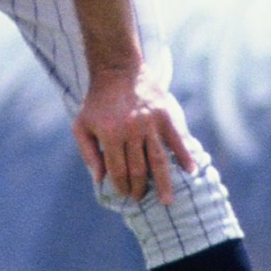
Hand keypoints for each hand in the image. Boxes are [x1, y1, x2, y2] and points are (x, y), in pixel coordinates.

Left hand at [71, 65, 195, 204]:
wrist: (117, 70)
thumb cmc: (97, 101)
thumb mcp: (81, 125)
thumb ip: (88, 153)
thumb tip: (99, 180)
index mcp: (109, 134)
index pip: (117, 170)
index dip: (121, 186)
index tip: (125, 194)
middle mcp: (130, 130)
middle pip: (138, 169)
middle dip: (139, 188)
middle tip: (140, 198)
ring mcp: (149, 122)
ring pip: (158, 160)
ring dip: (163, 183)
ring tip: (167, 200)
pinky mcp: (164, 114)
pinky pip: (176, 139)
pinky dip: (184, 155)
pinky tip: (190, 170)